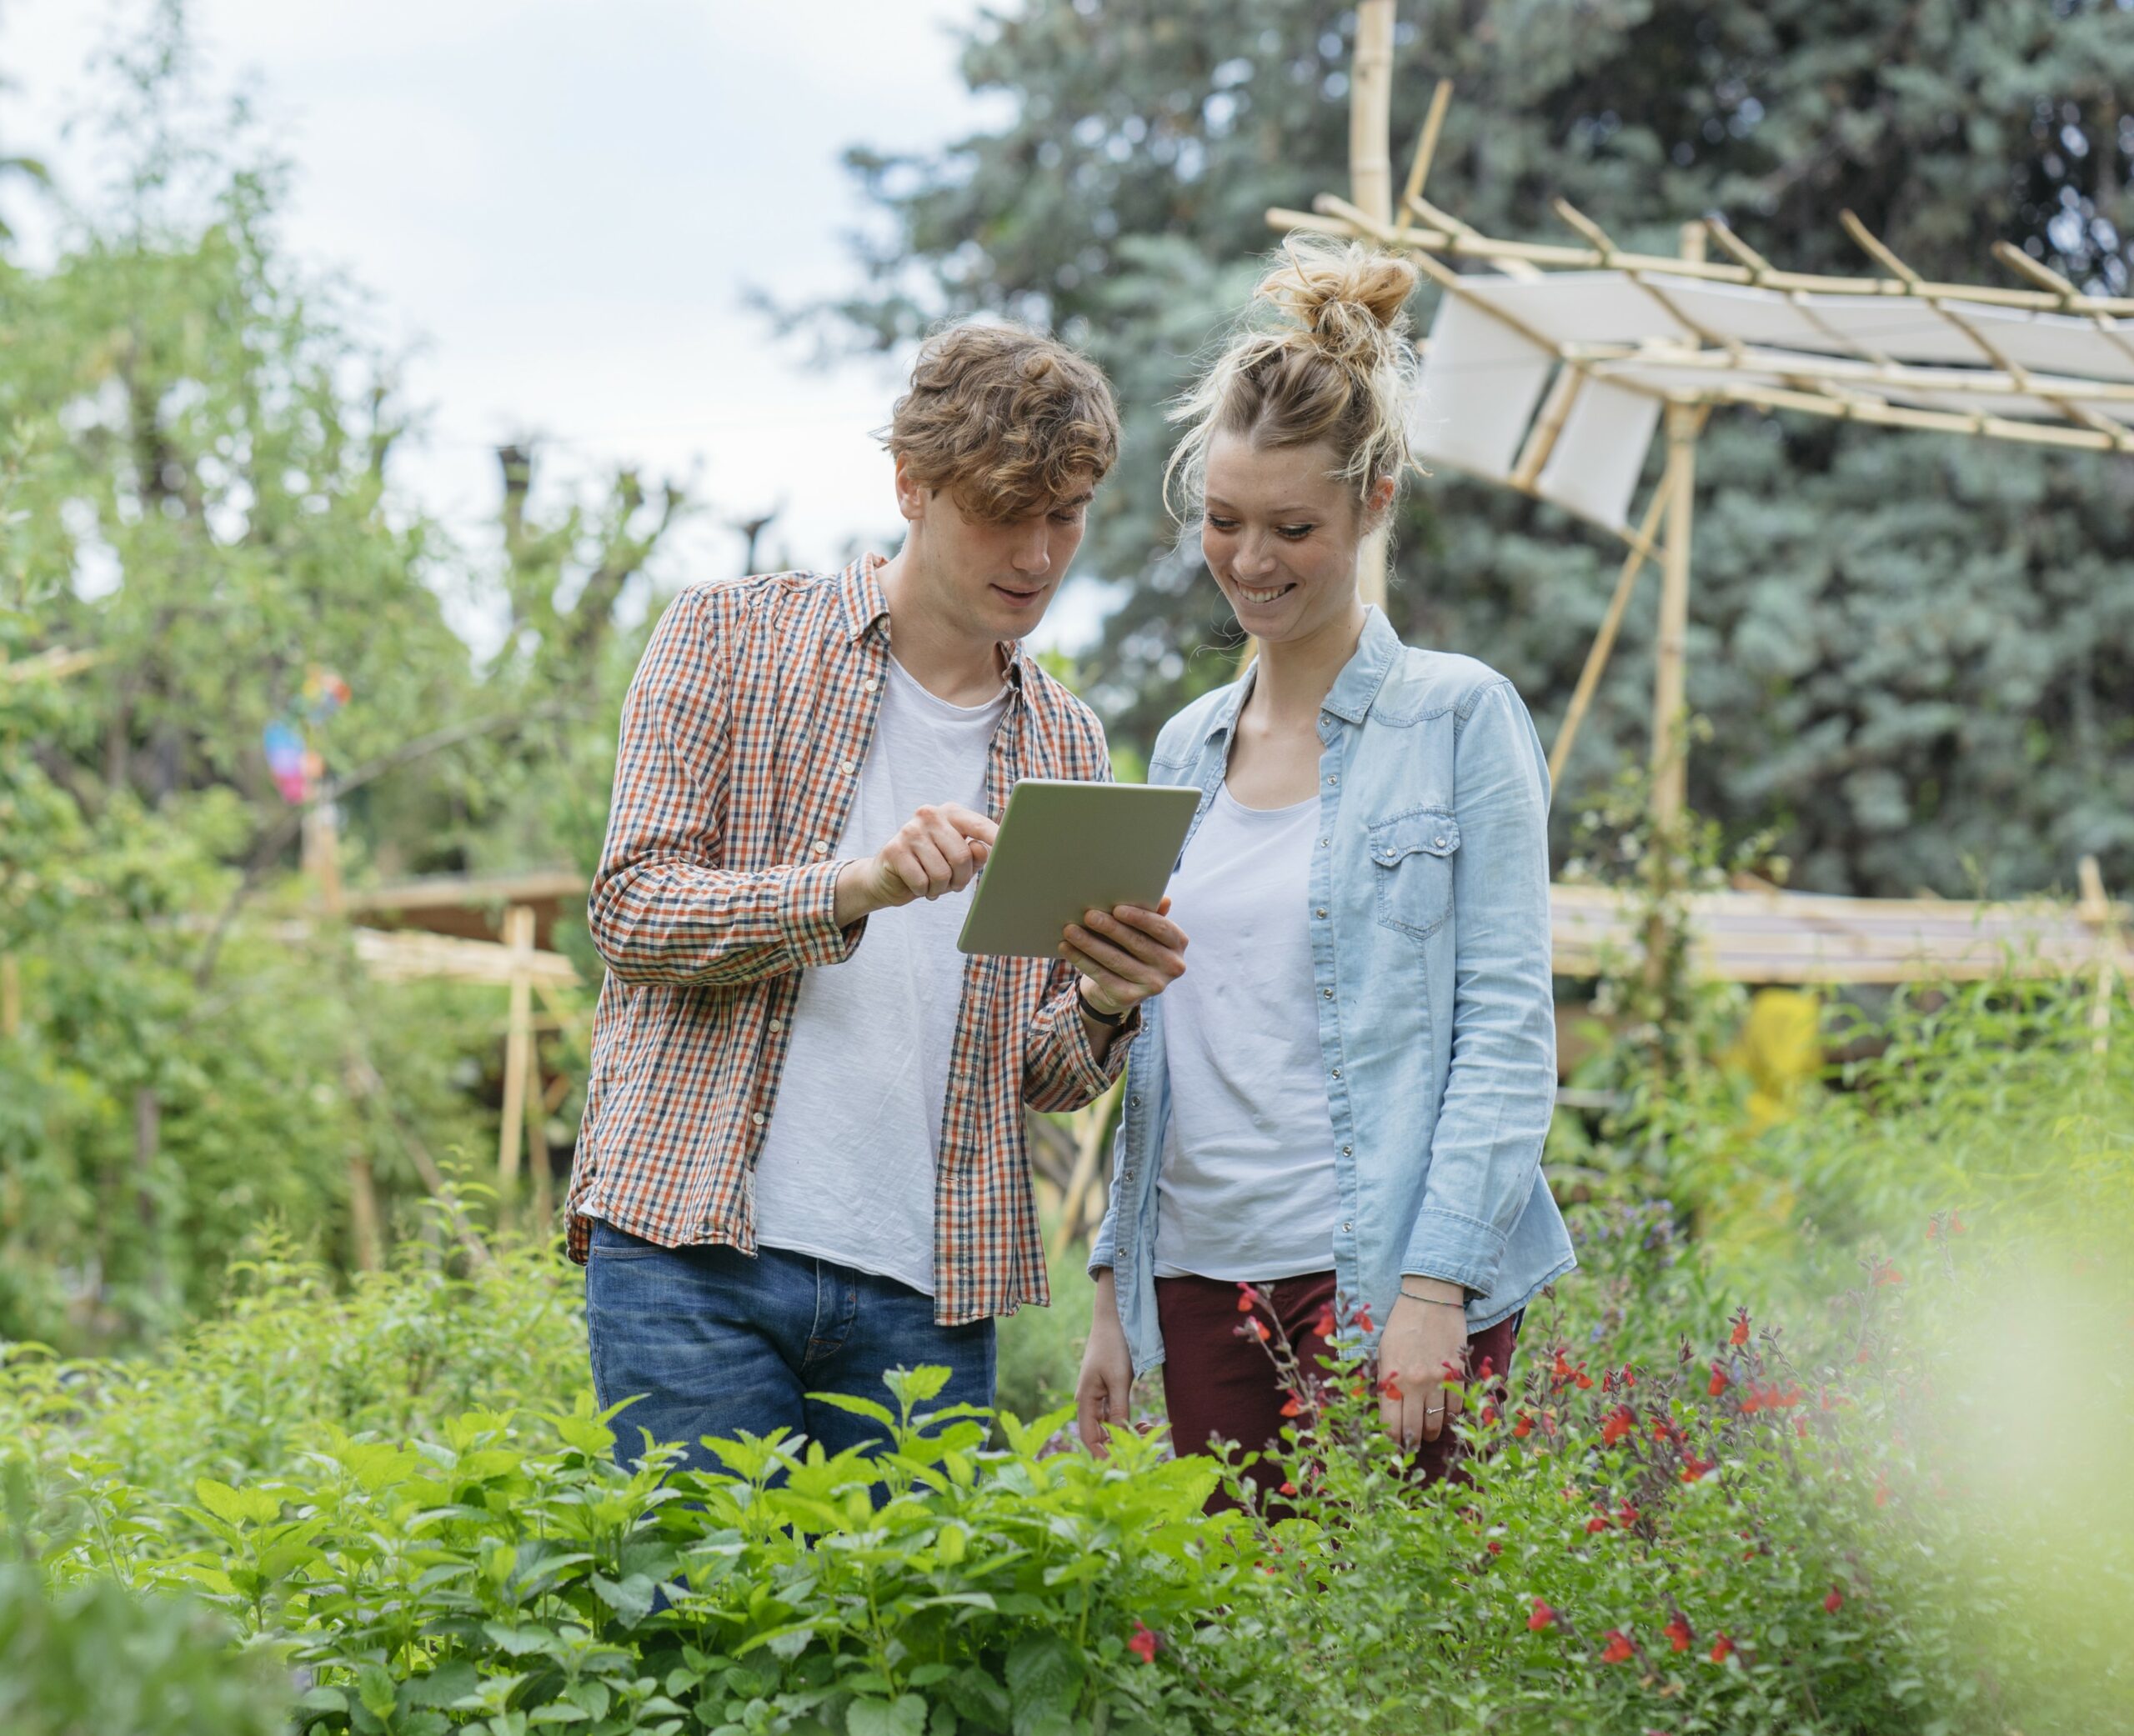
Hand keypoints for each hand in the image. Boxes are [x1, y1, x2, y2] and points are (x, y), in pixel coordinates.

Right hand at [836, 802, 997, 922]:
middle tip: (952, 885)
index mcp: (951, 813)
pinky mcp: (894, 850)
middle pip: (962, 855)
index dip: (997, 839)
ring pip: (942, 872)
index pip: (979, 825)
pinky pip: (922, 881)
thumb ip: (975, 855)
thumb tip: (986, 851)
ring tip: (932, 885)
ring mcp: (910, 830)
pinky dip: (923, 891)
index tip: (1015, 849)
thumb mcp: (957, 861)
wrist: (885, 877)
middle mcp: (930, 815)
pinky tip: (916, 885)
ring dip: (940, 888)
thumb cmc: (929, 867)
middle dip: (960, 879)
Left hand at [1060, 897, 1187, 1018]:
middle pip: (1136, 943)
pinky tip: (1067, 948)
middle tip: (1088, 915)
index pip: (1161, 928)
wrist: (1121, 988)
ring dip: (1090, 943)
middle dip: (1110, 928)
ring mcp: (1153, 985)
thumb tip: (1164, 899)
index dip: (1139, 918)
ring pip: (1116, 960)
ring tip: (1070, 930)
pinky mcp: (1130, 997)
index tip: (1116, 908)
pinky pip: (1102, 975)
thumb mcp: (1144, 931)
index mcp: (1178, 943)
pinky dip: (1082, 960)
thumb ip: (1151, 914)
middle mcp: (1172, 966)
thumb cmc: (1133, 947)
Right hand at [1075, 1269, 1134, 1457]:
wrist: (1115, 1318)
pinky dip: (1129, 1423)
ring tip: (1149, 1429)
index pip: (1089, 1438)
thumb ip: (1119, 1408)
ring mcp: (1099, 1398)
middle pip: (1100, 1436)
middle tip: (1144, 1445)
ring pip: (1111, 1427)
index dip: (1103, 1455)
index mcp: (1085, 1400)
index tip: (1122, 1466)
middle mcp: (1089, 1403)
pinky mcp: (1110, 1392)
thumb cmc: (1114, 1345)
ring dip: (1127, 1434)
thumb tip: (1121, 1436)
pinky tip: (1145, 1423)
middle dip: (1120, 1445)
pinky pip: (1117, 1416)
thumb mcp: (1119, 1378)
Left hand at [1377, 1281, 1471, 1447]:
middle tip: (1410, 1446)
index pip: (1390, 1424)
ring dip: (1431, 1432)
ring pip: (1436, 1422)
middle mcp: (1415, 1383)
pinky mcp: (1458, 1374)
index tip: (1392, 1447)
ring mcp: (1439, 1380)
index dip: (1391, 1441)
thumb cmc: (1401, 1324)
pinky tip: (1443, 1415)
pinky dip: (1449, 1416)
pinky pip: (1456, 1407)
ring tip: (1427, 1432)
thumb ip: (1385, 1383)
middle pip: (1414, 1429)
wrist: (1430, 1298)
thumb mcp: (1383, 1352)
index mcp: (1392, 1379)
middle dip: (1411, 1443)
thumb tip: (1387, 1412)